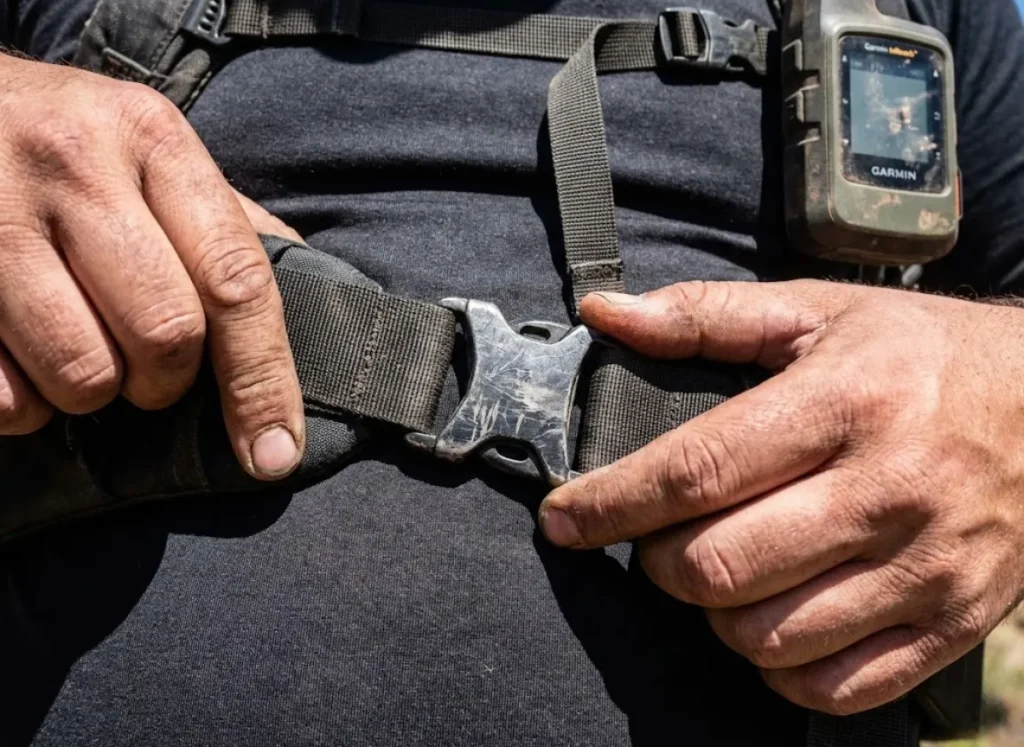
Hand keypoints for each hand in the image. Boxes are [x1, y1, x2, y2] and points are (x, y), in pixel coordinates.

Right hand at [0, 54, 304, 478]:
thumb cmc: (66, 143)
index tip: (275, 453)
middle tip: (147, 370)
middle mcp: (74, 164)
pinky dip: (21, 407)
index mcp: (153, 140)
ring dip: (90, 394)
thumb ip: (225, 221)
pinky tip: (17, 364)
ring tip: (77, 355)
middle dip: (165, 382)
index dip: (263, 380)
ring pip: (81, 373)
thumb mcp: (150, 149)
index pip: (236, 281)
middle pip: (165, 334)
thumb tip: (323, 297)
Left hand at [540, 280, 1023, 714]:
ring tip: (719, 573)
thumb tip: (604, 315)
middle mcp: (887, 489)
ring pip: (769, 637)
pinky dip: (780, 666)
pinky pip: (839, 686)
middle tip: (659, 537)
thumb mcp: (816, 312)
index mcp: (844, 402)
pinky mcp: (954, 621)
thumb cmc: (920, 353)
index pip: (697, 470)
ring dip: (714, 614)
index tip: (562, 519)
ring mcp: (927, 566)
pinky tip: (773, 619)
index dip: (611, 503)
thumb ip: (702, 314)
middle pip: (720, 567)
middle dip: (658, 562)